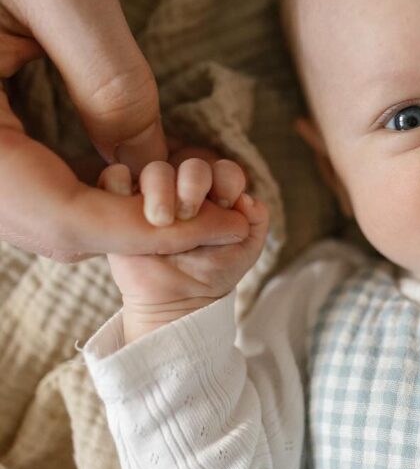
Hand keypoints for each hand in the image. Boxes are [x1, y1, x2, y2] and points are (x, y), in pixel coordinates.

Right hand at [0, 0, 247, 260]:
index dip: (149, 230)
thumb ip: (111, 80)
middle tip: (224, 215)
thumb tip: (156, 167)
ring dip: (123, 215)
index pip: (60, 215)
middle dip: (142, 230)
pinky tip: (146, 171)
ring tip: (198, 192)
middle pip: (52, 228)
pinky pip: (37, 184)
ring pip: (46, 214)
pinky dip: (96, 189)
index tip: (226, 225)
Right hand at [96, 156, 268, 342]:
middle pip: (191, 165)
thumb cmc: (212, 274)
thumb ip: (256, 222)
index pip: (225, 170)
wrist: (175, 302)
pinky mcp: (120, 204)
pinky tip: (129, 208)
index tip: (227, 204)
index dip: (227, 180)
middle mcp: (185, 189)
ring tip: (163, 221)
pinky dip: (119, 183)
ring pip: (155, 169)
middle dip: (194, 182)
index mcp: (217, 194)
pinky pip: (114, 177)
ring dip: (161, 189)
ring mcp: (152, 195)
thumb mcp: (245, 250)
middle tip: (190, 212)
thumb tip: (247, 198)